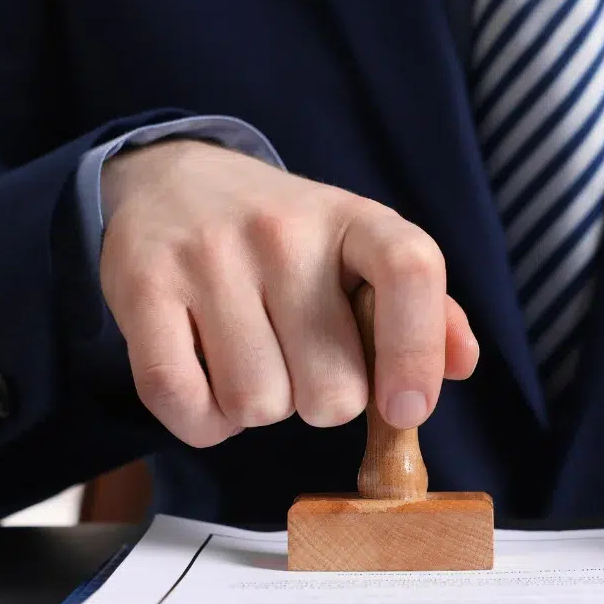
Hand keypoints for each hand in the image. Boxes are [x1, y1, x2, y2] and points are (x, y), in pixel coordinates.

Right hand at [99, 139, 478, 446]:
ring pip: (258, 405)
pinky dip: (205, 423)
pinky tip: (210, 386)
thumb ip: (421, 307)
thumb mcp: (358, 251)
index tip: (407, 408)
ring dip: (260, 410)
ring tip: (253, 362)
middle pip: (332, 387)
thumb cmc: (284, 237)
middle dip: (323, 401)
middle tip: (303, 363)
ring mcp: (208, 257)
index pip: (410, 270)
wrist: (171, 180)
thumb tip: (460, 363)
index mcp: (353, 218)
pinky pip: (186, 406)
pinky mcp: (143, 288)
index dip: (417, 353)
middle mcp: (282, 231)